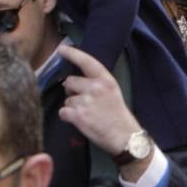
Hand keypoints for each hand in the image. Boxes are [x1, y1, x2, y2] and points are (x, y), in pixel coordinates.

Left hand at [56, 44, 142, 158]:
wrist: (125, 137)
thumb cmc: (118, 115)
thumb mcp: (113, 92)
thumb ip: (97, 84)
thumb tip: (73, 82)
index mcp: (106, 80)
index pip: (87, 62)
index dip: (73, 54)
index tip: (62, 49)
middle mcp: (96, 88)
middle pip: (70, 82)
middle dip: (72, 90)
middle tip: (83, 101)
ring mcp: (86, 101)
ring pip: (67, 99)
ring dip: (72, 106)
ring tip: (87, 114)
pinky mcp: (78, 116)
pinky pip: (63, 111)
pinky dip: (68, 117)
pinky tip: (80, 121)